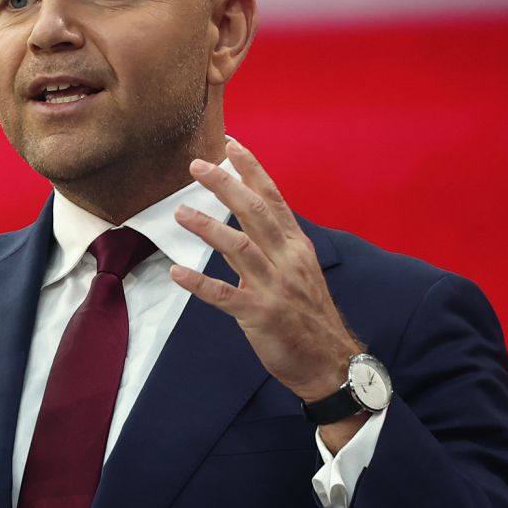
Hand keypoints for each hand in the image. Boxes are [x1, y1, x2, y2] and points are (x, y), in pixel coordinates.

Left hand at [169, 140, 360, 416]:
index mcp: (296, 246)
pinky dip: (200, 284)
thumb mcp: (296, 272)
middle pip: (255, 212)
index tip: (231, 144)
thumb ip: (269, 249)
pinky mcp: (261, 315)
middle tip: (197, 166)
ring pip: (239, 248)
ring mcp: (275, 287)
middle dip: (226, 185)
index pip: (273, 198)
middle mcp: (287, 260)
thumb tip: (236, 230)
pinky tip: (177, 273)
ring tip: (180, 212)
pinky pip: (226, 296)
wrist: (330, 363)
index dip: (252, 170)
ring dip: (208, 227)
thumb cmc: (308, 316)